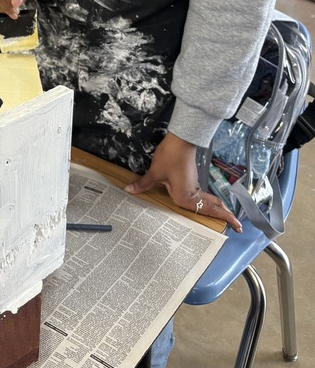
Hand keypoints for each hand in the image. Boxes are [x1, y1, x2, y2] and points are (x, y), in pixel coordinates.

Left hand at [124, 131, 242, 232]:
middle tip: (239, 227)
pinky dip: (210, 202)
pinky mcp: (192, 180)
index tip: (237, 226)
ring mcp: (194, 186)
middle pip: (213, 207)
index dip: (224, 218)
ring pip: (209, 201)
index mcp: (186, 196)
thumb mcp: (155, 172)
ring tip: (228, 218)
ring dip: (218, 209)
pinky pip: (203, 195)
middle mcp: (193, 194)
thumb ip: (143, 184)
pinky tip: (208, 204)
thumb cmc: (169, 156)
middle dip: (226, 216)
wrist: (179, 140)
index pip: (208, 211)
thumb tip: (129, 190)